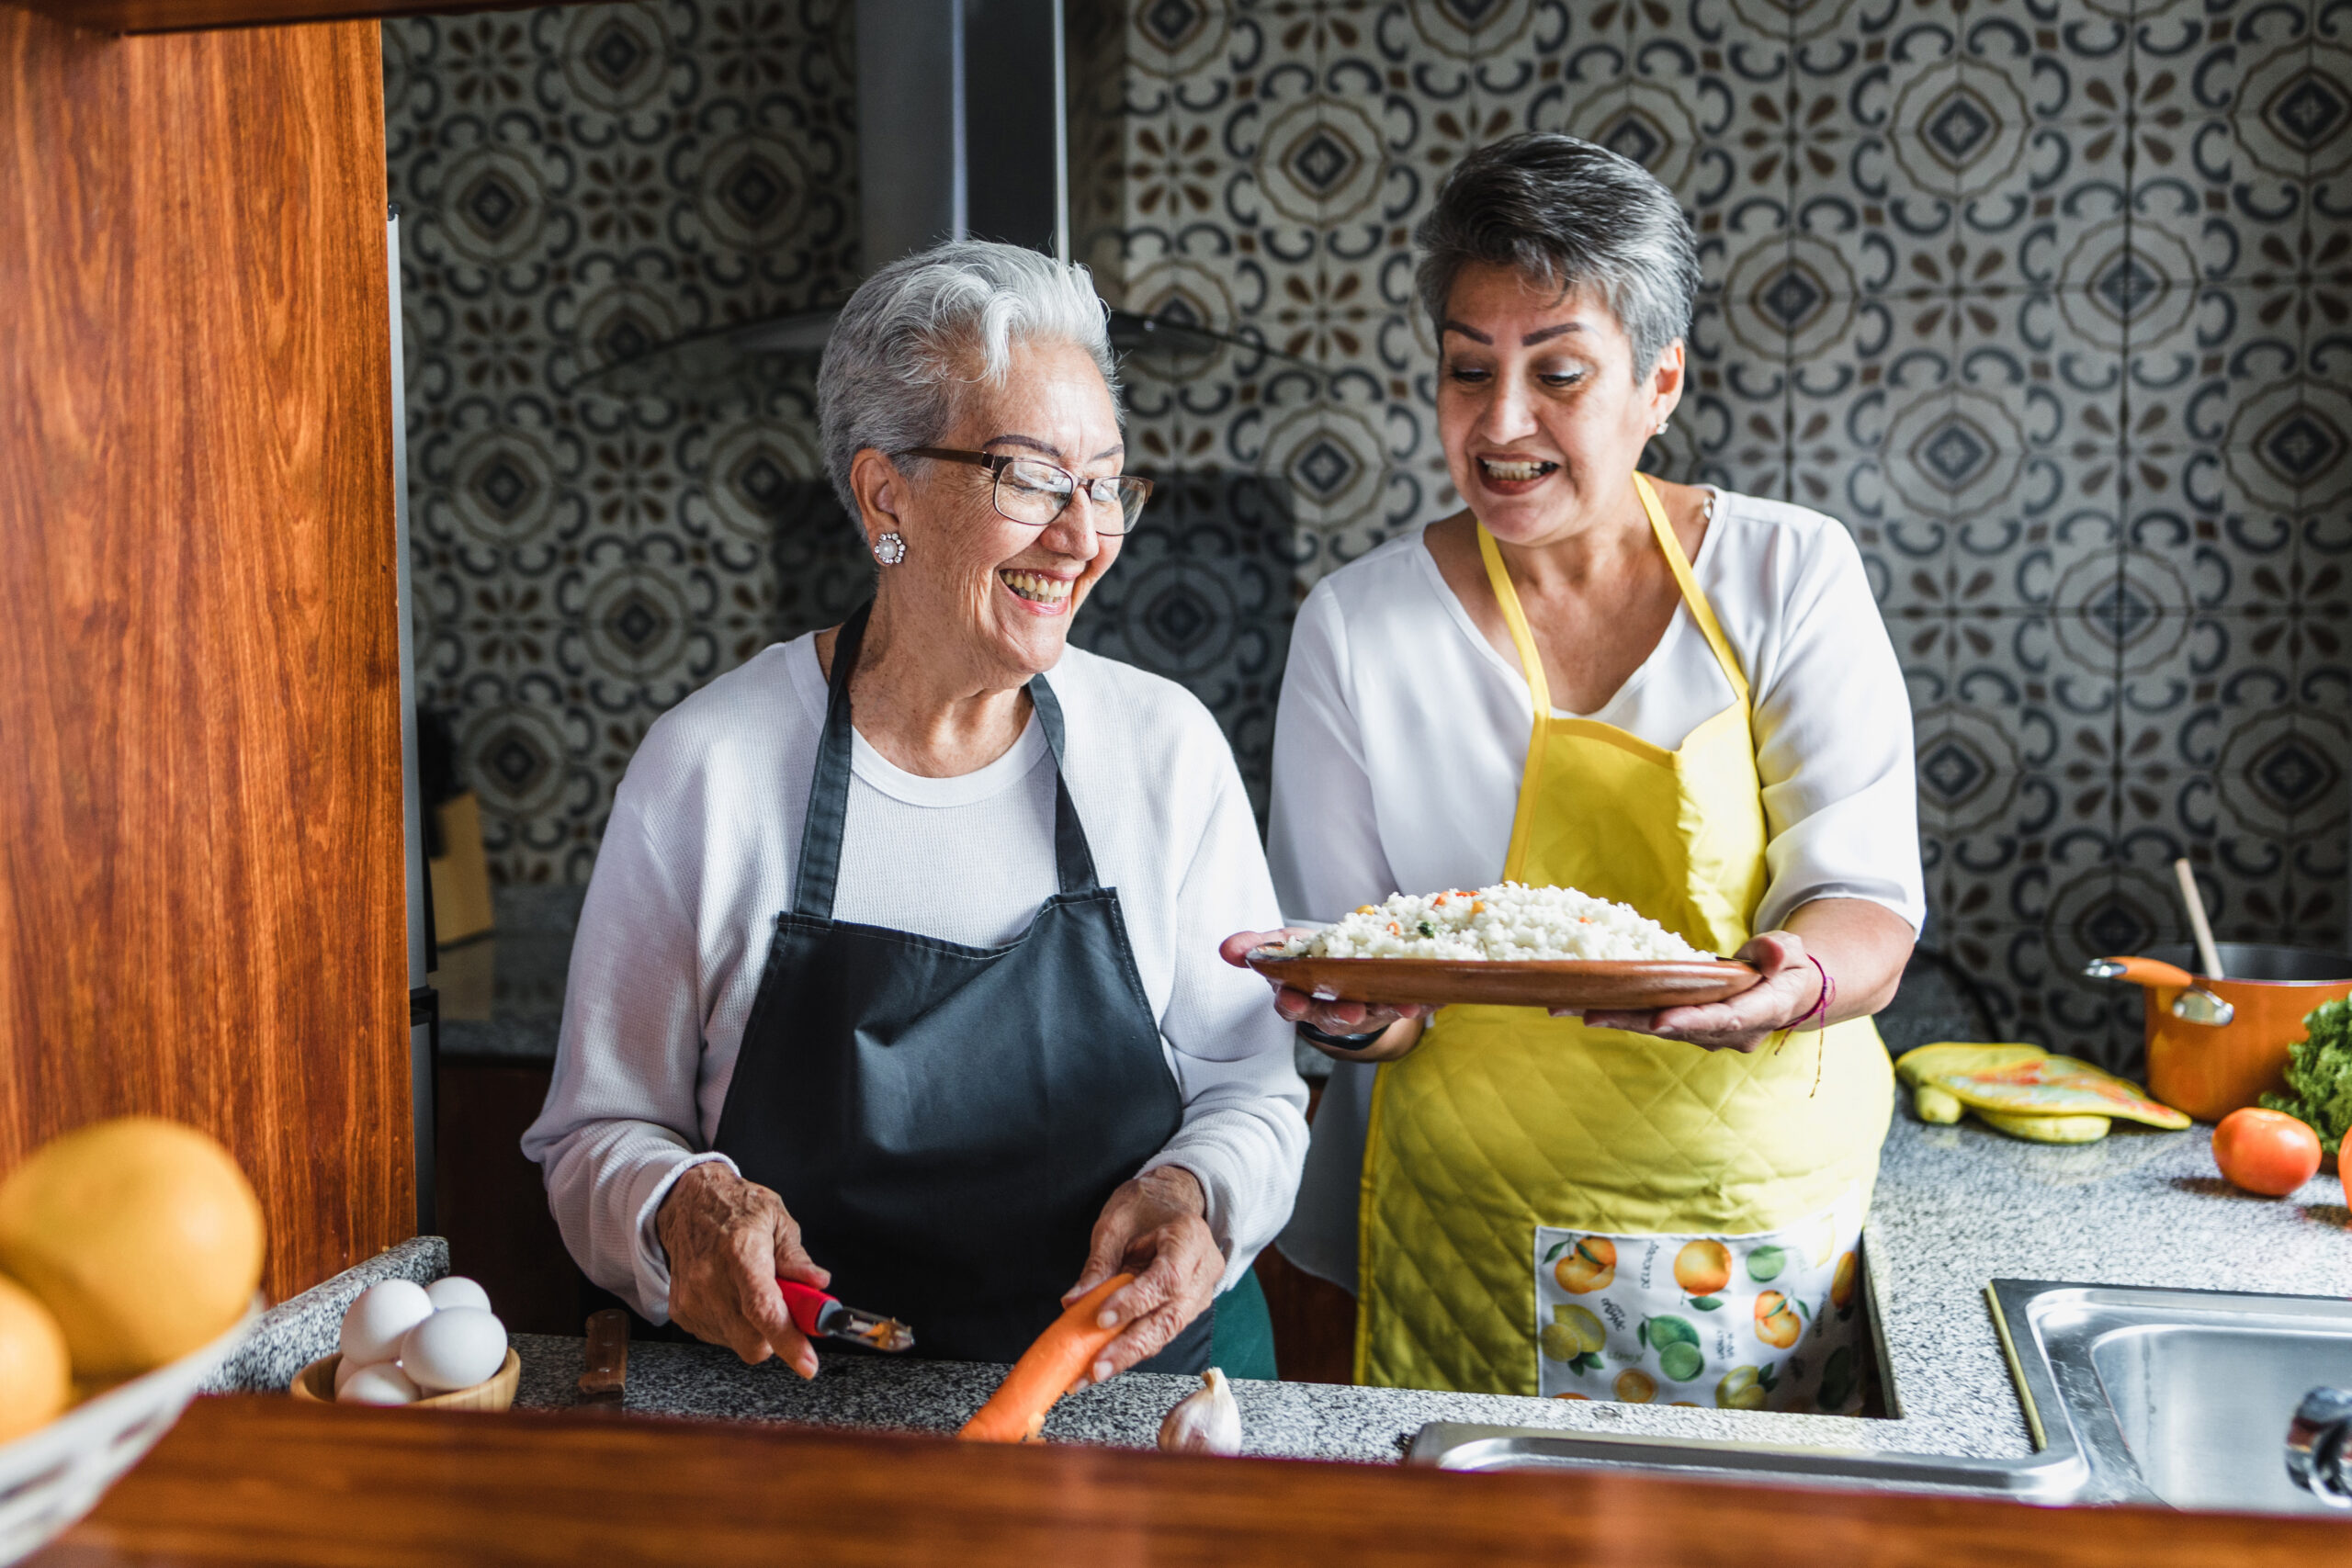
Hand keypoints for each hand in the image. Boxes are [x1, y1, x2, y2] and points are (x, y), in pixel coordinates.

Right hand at [656, 1161, 830, 1375]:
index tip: (808, 1364)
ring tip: (753, 1290)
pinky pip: (722, 1338)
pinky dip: (736, 1325)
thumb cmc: (735, 1208)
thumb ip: (797, 1258)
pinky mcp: (683, 1313)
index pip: (763, 1309)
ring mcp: (693, 1300)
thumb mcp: (776, 1219)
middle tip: (787, 1306)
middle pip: (752, 1341)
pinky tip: (733, 1296)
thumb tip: (818, 1285)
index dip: (788, 1341)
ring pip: (739, 1343)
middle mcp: (711, 1280)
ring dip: (756, 1328)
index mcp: (740, 1253)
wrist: (687, 1203)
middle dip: (779, 1336)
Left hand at [1060, 1167, 1222, 1383]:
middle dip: (1130, 1347)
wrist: (1173, 1200)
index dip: (1136, 1303)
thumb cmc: (1146, 1205)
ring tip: (1091, 1374)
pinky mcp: (1187, 1308)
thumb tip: (1074, 1302)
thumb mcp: (1116, 1223)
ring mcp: (1200, 1293)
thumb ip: (1099, 1264)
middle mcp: (1203, 1270)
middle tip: (1095, 1368)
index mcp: (1190, 1237)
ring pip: (1167, 1333)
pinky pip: (1160, 1332)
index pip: (1167, 1279)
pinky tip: (1104, 1362)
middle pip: (1171, 1318)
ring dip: (1128, 1356)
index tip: (1102, 1318)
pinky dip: (1131, 1348)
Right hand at [1219, 928, 1426, 1054]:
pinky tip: (1435, 995)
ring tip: (1407, 1004)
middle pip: (1335, 1017)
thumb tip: (1227, 949)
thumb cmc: (1309, 958)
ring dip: (1391, 1010)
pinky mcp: (1392, 1005)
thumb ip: (1257, 947)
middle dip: (1344, 1015)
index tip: (1293, 1000)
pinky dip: (1423, 1001)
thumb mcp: (1281, 948)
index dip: (1292, 1004)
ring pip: (1376, 1014)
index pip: (1291, 1004)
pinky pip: (1408, 1005)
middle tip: (1353, 1011)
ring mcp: (1365, 1010)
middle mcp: (1331, 1009)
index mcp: (1301, 997)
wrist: (1344, 970)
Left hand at [1577, 930, 1824, 1053]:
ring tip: (1569, 1009)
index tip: (1659, 1020)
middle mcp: (1729, 1033)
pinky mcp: (1688, 1028)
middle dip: (1632, 1021)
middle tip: (1588, 1014)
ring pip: (1657, 1027)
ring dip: (1615, 1019)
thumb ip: (1779, 953)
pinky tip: (1582, 1007)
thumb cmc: (1787, 966)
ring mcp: (1706, 1035)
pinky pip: (1651, 1021)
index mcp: (1759, 1013)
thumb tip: (1770, 952)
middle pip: (1676, 1028)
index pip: (1724, 1020)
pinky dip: (1620, 1014)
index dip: (1691, 1020)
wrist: (1787, 991)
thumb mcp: (1792, 953)